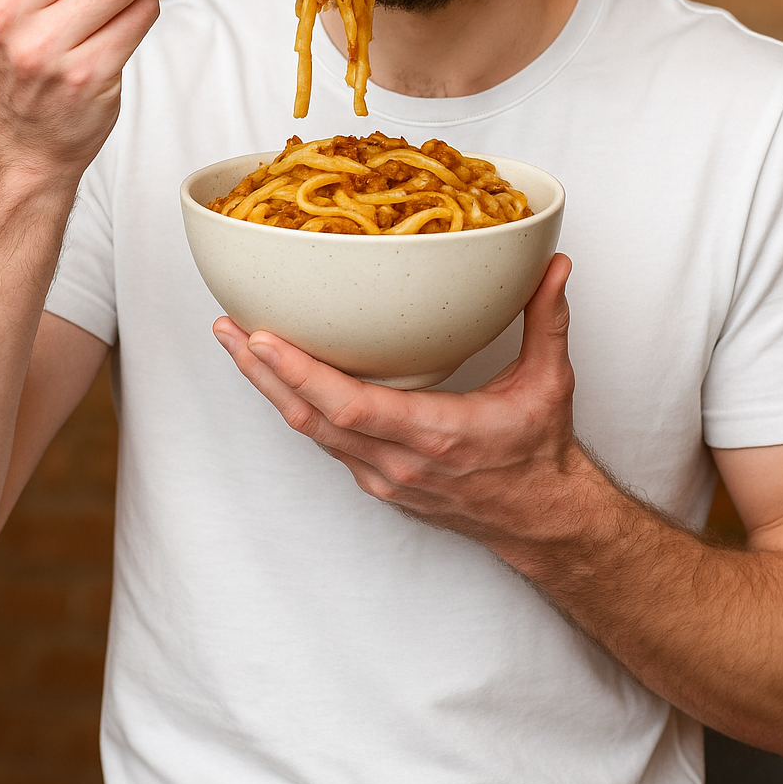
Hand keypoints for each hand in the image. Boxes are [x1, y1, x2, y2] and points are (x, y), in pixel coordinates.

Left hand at [214, 253, 579, 550]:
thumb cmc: (539, 453)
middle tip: (227, 328)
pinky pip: (324, 440)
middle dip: (261, 371)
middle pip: (309, 417)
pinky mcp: (376, 481)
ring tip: (238, 343)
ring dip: (270, 387)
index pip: (348, 406)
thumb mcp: (549, 382)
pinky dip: (296, 404)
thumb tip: (555, 264)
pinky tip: (277, 375)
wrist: (539, 519)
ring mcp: (382, 476)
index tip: (262, 338)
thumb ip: (547, 319)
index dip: (298, 373)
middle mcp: (398, 461)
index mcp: (435, 434)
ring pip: (309, 430)